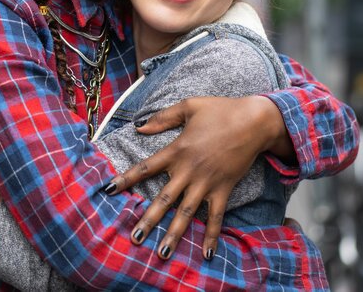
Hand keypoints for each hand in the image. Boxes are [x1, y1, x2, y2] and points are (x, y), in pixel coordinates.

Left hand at [104, 96, 287, 259]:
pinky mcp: (223, 189)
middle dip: (148, 220)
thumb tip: (139, 126)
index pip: (145, 168)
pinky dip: (212, 235)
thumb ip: (162, 118)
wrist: (254, 121)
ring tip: (162, 253)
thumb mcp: (188, 107)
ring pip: (186, 213)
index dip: (125, 179)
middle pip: (164, 199)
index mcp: (176, 150)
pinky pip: (216, 216)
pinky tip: (206, 254)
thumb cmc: (221, 110)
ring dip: (174, 234)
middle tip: (134, 238)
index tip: (108, 190)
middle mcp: (189, 170)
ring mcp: (206, 183)